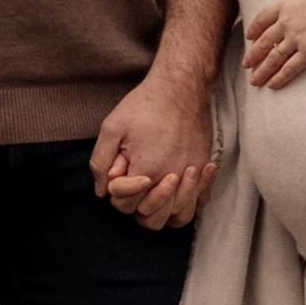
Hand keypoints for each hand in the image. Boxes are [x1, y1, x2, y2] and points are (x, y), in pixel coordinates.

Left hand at [90, 69, 215, 230]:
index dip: (119, 191)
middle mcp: (172, 178)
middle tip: (139, 181)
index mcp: (147, 171)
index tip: (124, 169)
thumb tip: (102, 191)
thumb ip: (101, 162)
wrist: (180, 86)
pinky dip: (190, 201)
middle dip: (140, 205)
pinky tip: (180, 186)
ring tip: (158, 192)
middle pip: (152, 218)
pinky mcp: (204, 167)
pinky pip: (200, 202)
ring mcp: (191, 175)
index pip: (126, 205)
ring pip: (179, 216)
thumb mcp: (112, 128)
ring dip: (165, 210)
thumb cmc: (145, 104)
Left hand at [244, 0, 305, 90]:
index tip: (248, 37)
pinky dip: (280, 78)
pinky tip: (272, 85)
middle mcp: (286, 24)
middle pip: (264, 42)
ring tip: (254, 81)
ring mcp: (297, 39)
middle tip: (245, 64)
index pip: (263, 19)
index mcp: (285, 5)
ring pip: (274, 58)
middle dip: (253, 55)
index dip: (254, 29)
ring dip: (262, 71)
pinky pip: (290, 68)